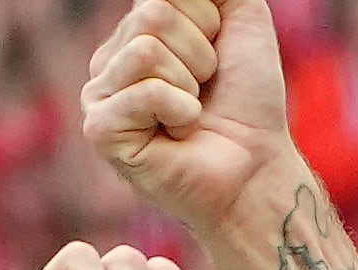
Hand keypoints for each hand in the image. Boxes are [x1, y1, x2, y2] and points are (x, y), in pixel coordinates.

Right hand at [82, 0, 299, 236]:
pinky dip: (178, 108)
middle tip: (207, 91)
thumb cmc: (249, 102)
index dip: (206, 22)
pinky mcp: (100, 130)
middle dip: (201, 54)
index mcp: (136, 33)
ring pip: (148, 49)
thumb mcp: (241, 20)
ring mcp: (100, 96)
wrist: (258, 166)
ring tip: (195, 112)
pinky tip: (180, 132)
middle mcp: (110, 60)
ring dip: (191, 82)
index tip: (216, 58)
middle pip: (153, 16)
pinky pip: (142, 87)